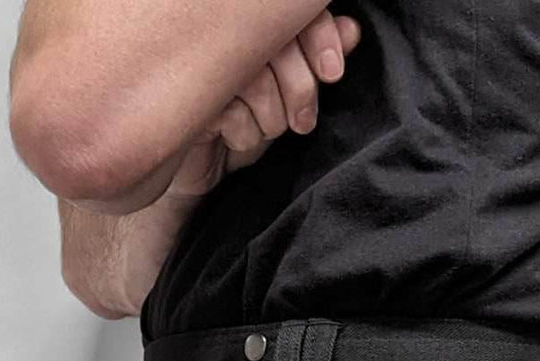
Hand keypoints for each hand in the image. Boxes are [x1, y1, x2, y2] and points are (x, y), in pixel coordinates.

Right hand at [165, 10, 361, 201]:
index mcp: (253, 25)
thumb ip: (318, 59)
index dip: (320, 37)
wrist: (197, 166)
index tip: (332, 73)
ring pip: (259, 82)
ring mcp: (203, 57)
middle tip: (302, 120)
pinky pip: (233, 111)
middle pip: (281, 45)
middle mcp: (227, 32)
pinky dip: (244, 133)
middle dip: (301, 90)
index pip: (296, 13)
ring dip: (271, 119)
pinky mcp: (188, 92)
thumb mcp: (289, 93)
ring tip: (260, 127)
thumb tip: (351, 29)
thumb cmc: (244, 122)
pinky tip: (231, 135)